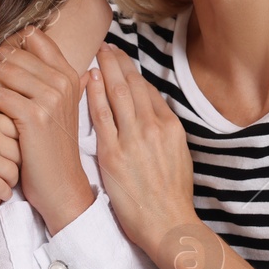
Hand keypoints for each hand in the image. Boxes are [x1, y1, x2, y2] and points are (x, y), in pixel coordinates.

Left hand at [0, 27, 93, 234]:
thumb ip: (46, 77)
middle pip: (11, 52)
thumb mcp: (58, 106)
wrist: (61, 184)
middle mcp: (61, 81)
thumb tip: (26, 48)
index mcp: (68, 74)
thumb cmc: (50, 146)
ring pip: (2, 70)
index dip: (9, 44)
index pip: (33, 36)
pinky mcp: (34, 116)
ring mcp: (50, 98)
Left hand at [85, 43, 210, 268]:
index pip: (149, 91)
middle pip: (134, 85)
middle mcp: (154, 128)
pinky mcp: (114, 153)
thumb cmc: (171, 198)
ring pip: (119, 93)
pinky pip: (102, 115)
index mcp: (171, 128)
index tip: (123, 60)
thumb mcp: (178, 158)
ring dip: (108, 68)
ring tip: (97, 52)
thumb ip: (164, 135)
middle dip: (120, 62)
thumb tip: (154, 118)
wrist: (166, 223)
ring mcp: (134, 139)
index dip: (134, 73)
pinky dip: (96, 93)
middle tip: (107, 45)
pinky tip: (90, 78)